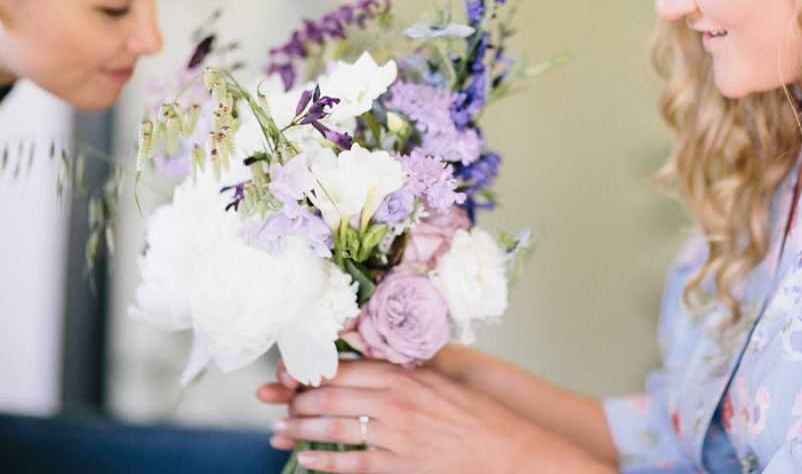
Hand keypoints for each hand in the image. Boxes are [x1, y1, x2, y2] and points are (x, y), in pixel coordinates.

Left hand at [260, 359, 617, 473]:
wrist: (510, 448)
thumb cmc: (477, 412)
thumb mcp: (442, 379)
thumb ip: (405, 369)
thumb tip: (369, 356)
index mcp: (408, 375)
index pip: (347, 367)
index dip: (313, 371)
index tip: (289, 374)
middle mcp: (400, 401)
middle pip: (335, 396)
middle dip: (297, 400)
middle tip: (274, 404)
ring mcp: (401, 435)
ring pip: (339, 428)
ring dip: (303, 430)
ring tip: (279, 432)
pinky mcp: (405, 465)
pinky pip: (357, 464)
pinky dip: (327, 461)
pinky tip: (306, 459)